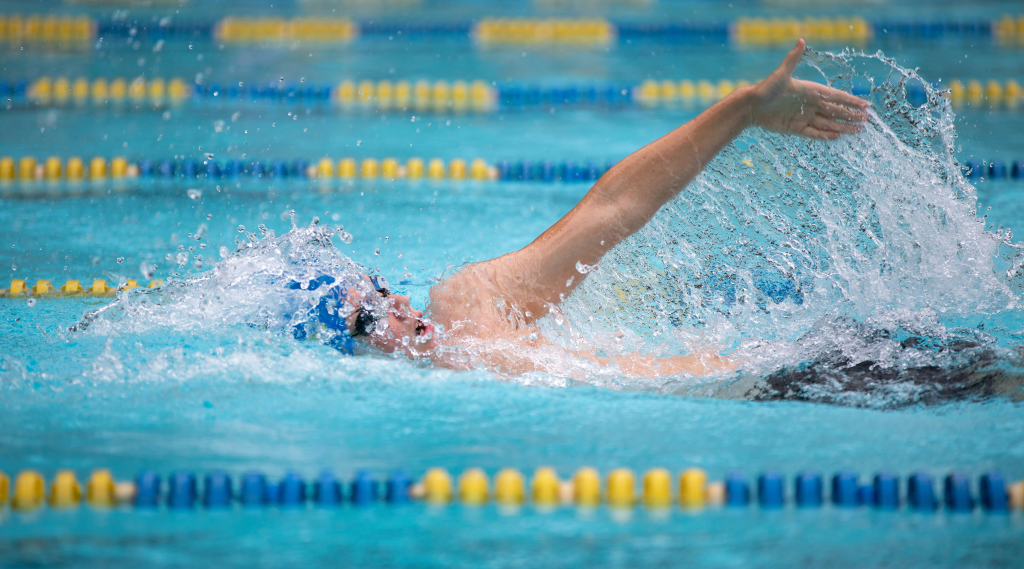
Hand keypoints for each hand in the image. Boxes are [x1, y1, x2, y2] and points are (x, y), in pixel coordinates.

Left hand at [751, 39, 868, 140]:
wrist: (751, 106)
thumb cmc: (766, 88)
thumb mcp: (781, 74)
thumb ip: (793, 59)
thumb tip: (801, 41)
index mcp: (811, 91)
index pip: (836, 96)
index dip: (850, 100)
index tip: (865, 104)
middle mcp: (810, 104)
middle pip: (835, 111)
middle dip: (851, 115)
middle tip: (866, 120)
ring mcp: (804, 117)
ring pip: (828, 123)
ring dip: (842, 127)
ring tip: (857, 130)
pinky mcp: (795, 128)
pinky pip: (813, 133)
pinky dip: (824, 135)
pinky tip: (837, 137)